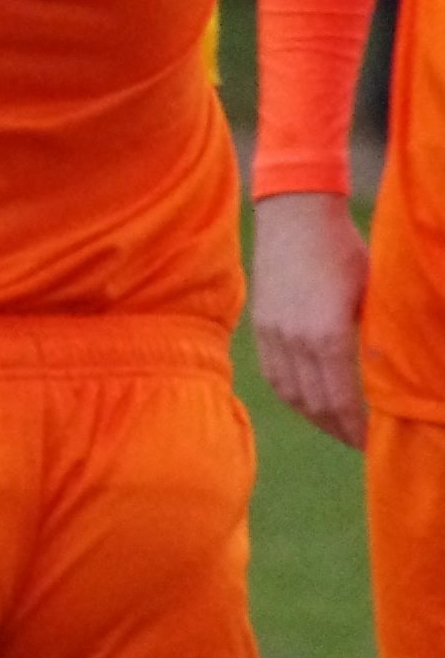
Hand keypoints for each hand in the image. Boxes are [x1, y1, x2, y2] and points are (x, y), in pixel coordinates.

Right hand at [252, 190, 370, 447]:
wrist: (294, 213)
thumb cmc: (345, 248)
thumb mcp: (374, 293)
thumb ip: (379, 337)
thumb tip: (397, 376)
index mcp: (327, 334)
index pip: (343, 401)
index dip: (361, 429)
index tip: (379, 444)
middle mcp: (294, 339)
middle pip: (316, 404)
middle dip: (342, 431)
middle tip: (365, 444)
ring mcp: (272, 333)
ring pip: (292, 393)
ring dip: (317, 417)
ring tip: (339, 428)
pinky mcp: (261, 324)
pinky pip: (275, 375)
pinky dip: (295, 396)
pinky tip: (312, 400)